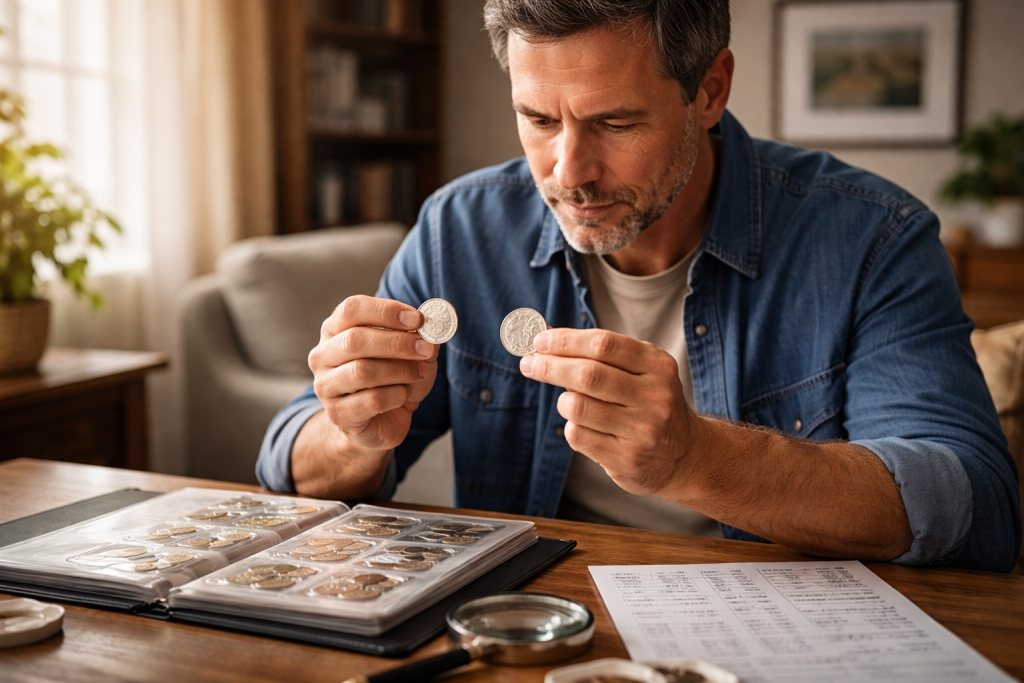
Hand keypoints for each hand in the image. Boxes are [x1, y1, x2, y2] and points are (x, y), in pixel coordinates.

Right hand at [308, 295, 438, 452]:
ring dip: (400, 371)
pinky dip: (397, 395)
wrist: (383, 421)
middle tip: (425, 348)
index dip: (385, 311)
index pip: (352, 309)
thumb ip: (419, 336)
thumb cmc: (393, 378)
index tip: (416, 319)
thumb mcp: (410, 352)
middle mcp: (323, 355)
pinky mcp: (338, 414)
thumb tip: (432, 325)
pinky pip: (372, 400)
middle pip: (355, 339)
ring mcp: (326, 386)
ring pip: (363, 371)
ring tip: (420, 373)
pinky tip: (404, 394)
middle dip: (397, 343)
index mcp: (335, 329)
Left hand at [519, 328, 702, 496]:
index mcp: (658, 366)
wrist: (683, 455)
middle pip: (588, 374)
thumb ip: (600, 353)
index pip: (603, 344)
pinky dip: (572, 426)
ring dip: (564, 400)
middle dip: (551, 366)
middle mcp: (655, 397)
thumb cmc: (649, 402)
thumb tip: (547, 337)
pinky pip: (579, 436)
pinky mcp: (627, 459)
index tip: (540, 340)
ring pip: (578, 407)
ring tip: (569, 401)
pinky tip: (583, 425)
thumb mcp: (640, 370)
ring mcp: (643, 430)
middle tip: (529, 363)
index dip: (566, 341)